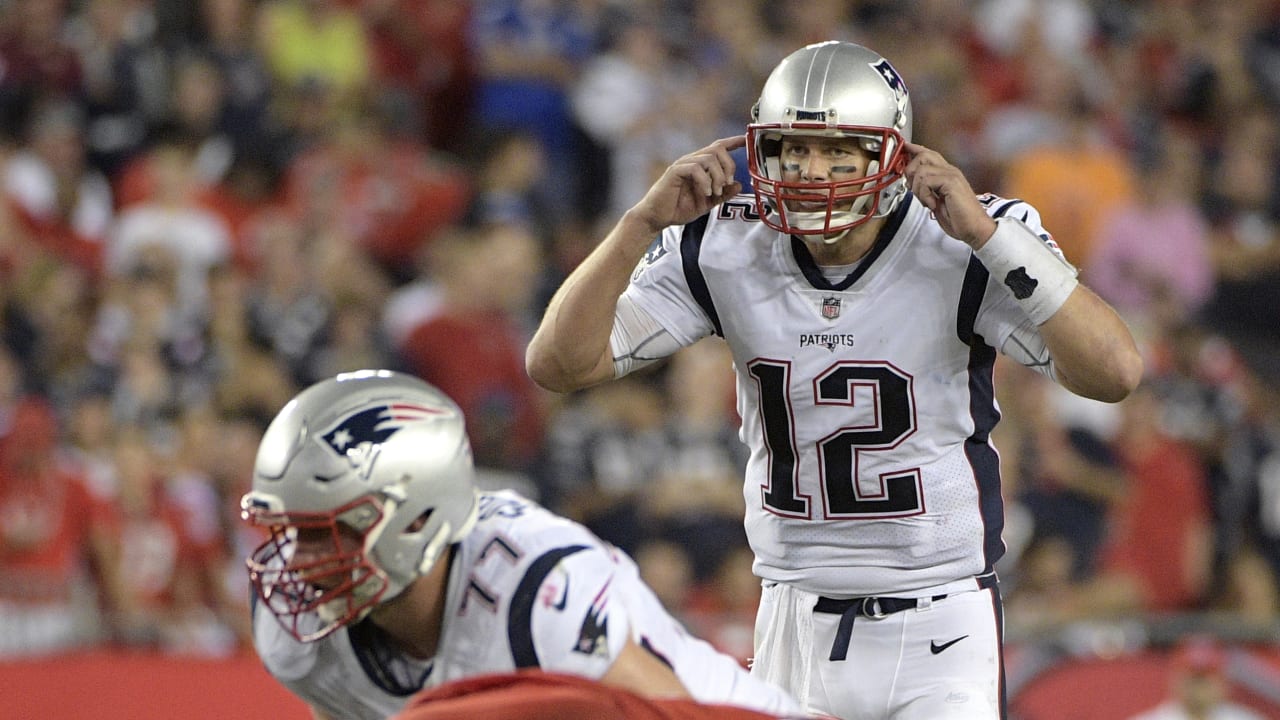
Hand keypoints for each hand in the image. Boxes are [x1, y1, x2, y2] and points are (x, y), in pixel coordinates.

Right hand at [628, 136, 744, 234]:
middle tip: (727, 184)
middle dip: (728, 165)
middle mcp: (692, 161)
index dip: (734, 142)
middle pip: (717, 149)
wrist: (657, 218)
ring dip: (717, 176)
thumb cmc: (678, 208)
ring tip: (715, 192)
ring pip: (708, 158)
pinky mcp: (675, 172)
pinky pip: (695, 168)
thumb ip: (722, 194)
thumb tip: (738, 184)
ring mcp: (683, 165)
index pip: (719, 147)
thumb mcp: (707, 203)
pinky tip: (706, 192)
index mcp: (701, 166)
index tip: (746, 140)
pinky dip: (705, 180)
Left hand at [902, 142, 995, 247]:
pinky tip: (932, 204)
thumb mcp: (936, 201)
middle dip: (911, 171)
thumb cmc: (959, 218)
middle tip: (912, 188)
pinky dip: (924, 195)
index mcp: (947, 174)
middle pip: (923, 156)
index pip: (929, 154)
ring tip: (926, 201)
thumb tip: (911, 183)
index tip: (904, 147)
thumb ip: (926, 189)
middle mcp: (950, 171)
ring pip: (921, 170)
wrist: (974, 228)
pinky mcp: (951, 182)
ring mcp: (951, 175)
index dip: (914, 150)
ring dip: (917, 189)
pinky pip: (926, 182)